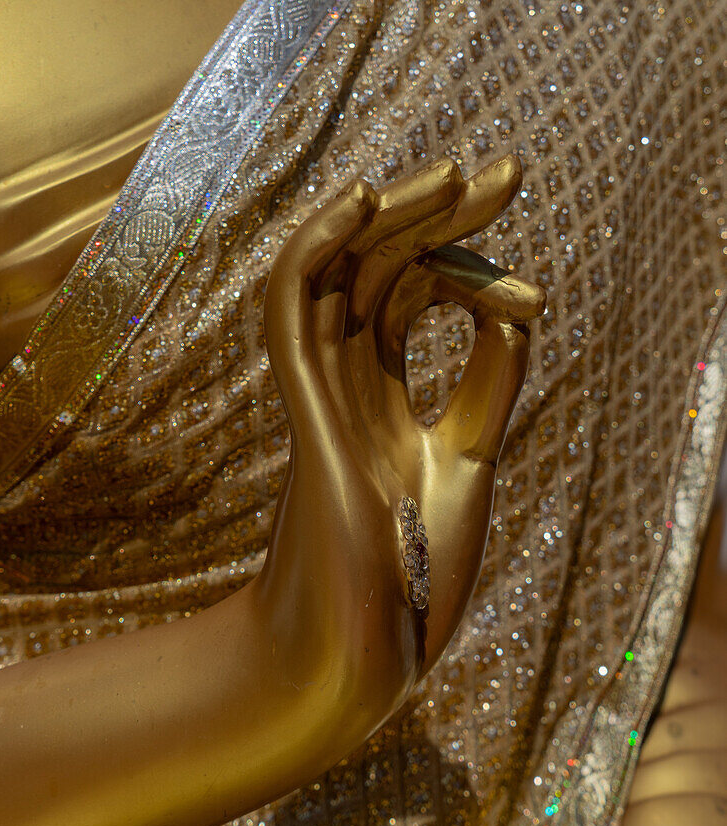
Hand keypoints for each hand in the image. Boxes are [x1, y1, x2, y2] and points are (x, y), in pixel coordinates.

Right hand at [256, 154, 544, 751]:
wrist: (364, 653)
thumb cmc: (413, 574)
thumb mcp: (468, 461)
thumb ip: (487, 385)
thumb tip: (514, 306)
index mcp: (386, 398)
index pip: (416, 297)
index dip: (471, 266)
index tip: (533, 290)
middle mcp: (349, 384)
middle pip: (383, 269)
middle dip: (441, 215)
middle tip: (508, 173)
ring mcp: (322, 396)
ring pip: (340, 274)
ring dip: (392, 217)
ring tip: (456, 176)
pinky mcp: (305, 415)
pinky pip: (292, 314)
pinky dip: (317, 251)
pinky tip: (364, 203)